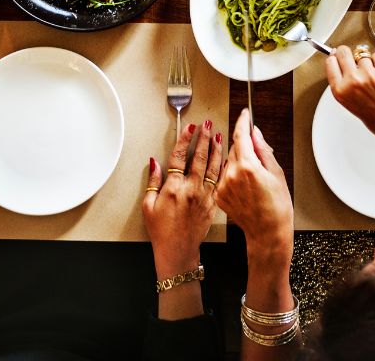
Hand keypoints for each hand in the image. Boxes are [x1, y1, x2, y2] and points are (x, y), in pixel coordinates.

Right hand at [143, 119, 222, 277]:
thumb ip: (152, 181)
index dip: (185, 140)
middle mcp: (191, 190)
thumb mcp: (148, 205)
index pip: (180, 157)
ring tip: (218, 136)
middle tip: (207, 125)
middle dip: (203, 138)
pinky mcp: (212, 204)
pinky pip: (219, 181)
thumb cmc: (161, 231)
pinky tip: (226, 159)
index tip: (190, 128)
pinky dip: (223, 168)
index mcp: (173, 188)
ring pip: (212, 167)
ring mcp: (204, 196)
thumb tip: (154, 162)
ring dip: (216, 150)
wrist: (178, 250)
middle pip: (199, 157)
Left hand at [215, 110, 292, 263]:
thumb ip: (263, 149)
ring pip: (228, 162)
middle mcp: (231, 174)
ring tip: (253, 180)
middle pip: (234, 148)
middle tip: (258, 160)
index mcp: (248, 166)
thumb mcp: (276, 173)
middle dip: (244, 148)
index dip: (243, 121)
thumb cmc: (277, 207)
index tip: (245, 114)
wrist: (267, 233)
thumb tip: (255, 133)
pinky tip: (245, 189)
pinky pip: (224, 177)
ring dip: (238, 163)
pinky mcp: (219, 195)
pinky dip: (232, 177)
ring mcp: (223, 186)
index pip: (240, 135)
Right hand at [325, 46, 374, 162]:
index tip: (337, 57)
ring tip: (374, 76)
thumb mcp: (353, 106)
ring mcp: (370, 74)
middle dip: (347, 54)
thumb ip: (346, 87)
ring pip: (363, 55)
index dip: (335, 59)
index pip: (330, 63)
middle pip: (343, 52)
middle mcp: (353, 81)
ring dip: (367, 62)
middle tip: (352, 58)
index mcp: (341, 92)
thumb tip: (345, 70)